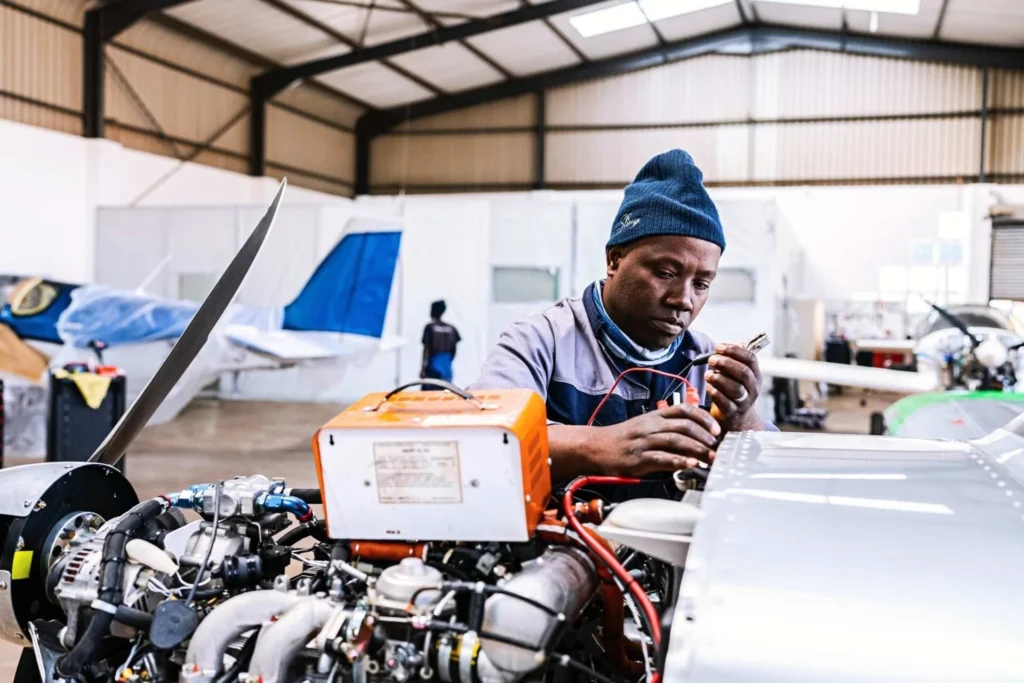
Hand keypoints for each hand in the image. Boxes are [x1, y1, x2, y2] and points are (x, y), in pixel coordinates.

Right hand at [589, 403, 720, 475]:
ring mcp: (644, 441)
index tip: (716, 428)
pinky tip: (691, 465)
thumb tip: (695, 437)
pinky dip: (678, 461)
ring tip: (710, 457)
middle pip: (684, 426)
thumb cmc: (623, 438)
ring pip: (676, 440)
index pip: (684, 410)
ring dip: (697, 449)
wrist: (596, 447)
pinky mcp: (638, 458)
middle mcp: (651, 426)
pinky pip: (662, 458)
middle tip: (717, 446)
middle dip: (704, 436)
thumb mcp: (646, 425)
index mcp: (655, 416)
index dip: (703, 418)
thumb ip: (668, 428)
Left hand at [706, 343, 764, 431]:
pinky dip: (715, 392)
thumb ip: (729, 362)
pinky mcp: (733, 412)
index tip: (718, 347)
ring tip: (707, 374)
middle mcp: (753, 388)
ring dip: (719, 378)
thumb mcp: (735, 374)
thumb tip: (717, 350)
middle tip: (711, 359)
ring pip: (735, 388)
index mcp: (755, 374)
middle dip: (726, 363)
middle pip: (743, 373)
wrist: (736, 416)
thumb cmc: (733, 388)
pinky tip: (708, 387)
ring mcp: (745, 401)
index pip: (750, 359)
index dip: (735, 351)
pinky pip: (725, 402)